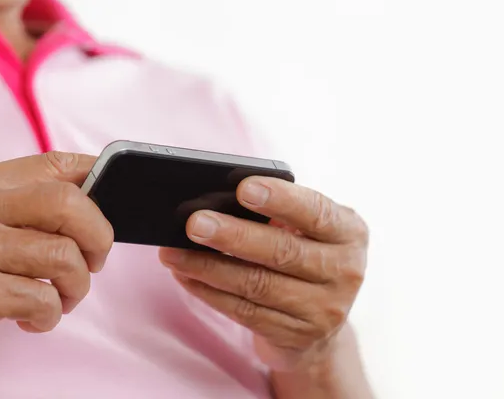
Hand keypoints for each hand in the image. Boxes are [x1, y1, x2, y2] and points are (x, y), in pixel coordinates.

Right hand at [0, 152, 112, 366]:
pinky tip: (34, 318)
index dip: (96, 178)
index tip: (110, 203)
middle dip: (98, 236)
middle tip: (94, 260)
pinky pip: (41, 299)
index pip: (54, 164)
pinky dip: (50, 315)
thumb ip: (17, 205)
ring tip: (61, 297)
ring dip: (77, 286)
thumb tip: (88, 204)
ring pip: (62, 256)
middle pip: (67, 203)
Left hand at [159, 177, 367, 370]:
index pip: (315, 212)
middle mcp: (344, 272)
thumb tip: (218, 201)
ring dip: (208, 267)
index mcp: (349, 233)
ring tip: (172, 252)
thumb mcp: (309, 231)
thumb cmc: (306, 256)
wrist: (322, 323)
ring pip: (256, 285)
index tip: (243, 187)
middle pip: (281, 252)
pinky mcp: (295, 336)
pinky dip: (208, 292)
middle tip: (194, 223)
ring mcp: (323, 310)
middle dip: (232, 235)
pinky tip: (185, 276)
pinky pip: (244, 312)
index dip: (280, 199)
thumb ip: (280, 214)